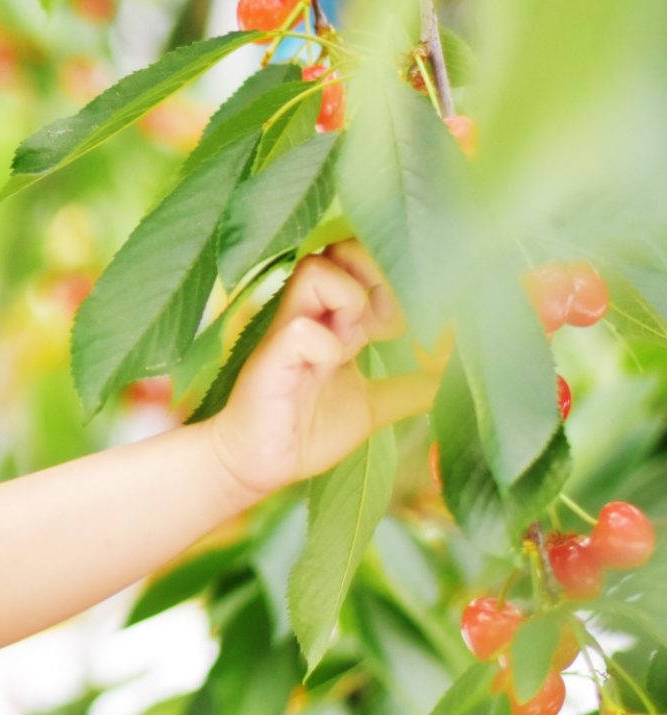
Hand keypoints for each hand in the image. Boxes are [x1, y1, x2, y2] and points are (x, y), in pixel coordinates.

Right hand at [206, 238, 445, 505]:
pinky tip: (328, 370)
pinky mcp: (271, 359)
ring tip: (355, 341)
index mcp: (331, 319)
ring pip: (315, 271)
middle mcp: (308, 314)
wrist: (259, 465)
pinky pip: (302, 330)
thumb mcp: (373, 406)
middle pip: (337, 249)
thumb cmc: (307, 430)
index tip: (395, 323)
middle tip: (381, 324)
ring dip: (348, 300)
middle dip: (373, 277)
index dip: (386, 277)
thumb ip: (409, 390)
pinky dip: (327, 347)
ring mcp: (286, 332)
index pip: (357, 259)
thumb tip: (453, 380)